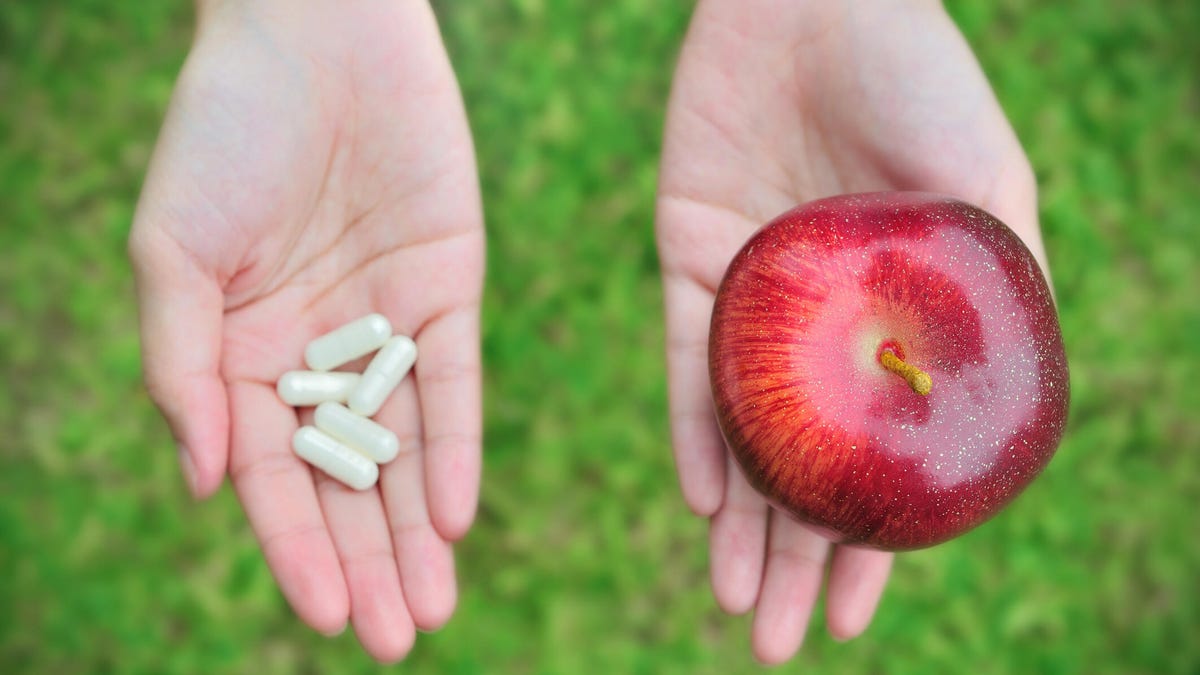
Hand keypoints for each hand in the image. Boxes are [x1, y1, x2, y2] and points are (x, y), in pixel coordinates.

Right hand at [128, 0, 481, 661]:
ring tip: (438, 605)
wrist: (313, 37)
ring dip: (420, 528)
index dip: (297, 549)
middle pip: (349, 481)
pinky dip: (456, 445)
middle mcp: (316, 354)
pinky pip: (454, 381)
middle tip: (403, 637)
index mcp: (241, 356)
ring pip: (407, 448)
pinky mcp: (448, 289)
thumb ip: (184, 369)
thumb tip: (204, 485)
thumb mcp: (172, 255)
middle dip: (372, 560)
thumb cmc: (222, 135)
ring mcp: (386, 326)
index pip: (272, 478)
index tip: (330, 616)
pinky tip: (458, 512)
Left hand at [656, 0, 1042, 662]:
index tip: (858, 618)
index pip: (880, 456)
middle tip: (774, 641)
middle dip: (791, 557)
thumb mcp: (987, 192)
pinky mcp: (687, 256)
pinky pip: (685, 360)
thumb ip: (995, 295)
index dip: (872, 542)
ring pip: (740, 430)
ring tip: (736, 600)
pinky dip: (692, 428)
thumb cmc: (920, 77)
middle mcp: (820, 325)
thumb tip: (1000, 420)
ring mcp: (752, 297)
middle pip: (800, 463)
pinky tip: (701, 499)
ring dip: (738, 520)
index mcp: (895, 320)